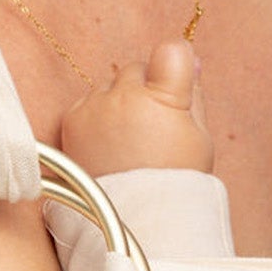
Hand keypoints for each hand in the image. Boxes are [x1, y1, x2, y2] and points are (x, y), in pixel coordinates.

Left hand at [61, 39, 213, 176]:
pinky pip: (89, 102)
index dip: (177, 65)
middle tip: (152, 128)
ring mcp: (95, 108)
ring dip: (119, 103)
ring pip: (111, 85)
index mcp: (163, 100)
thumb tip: (191, 60)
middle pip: (137, 69)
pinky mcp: (72, 120)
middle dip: (146, 89)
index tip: (177, 86)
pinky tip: (110, 146)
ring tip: (128, 142)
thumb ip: (194, 94)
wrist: (132, 220)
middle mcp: (125, 97)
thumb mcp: (199, 139)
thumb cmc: (173, 183)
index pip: (172, 50)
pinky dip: (98, 118)